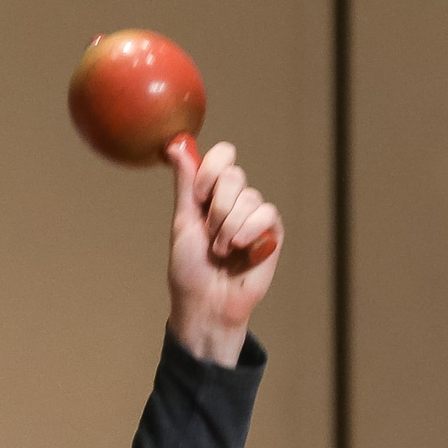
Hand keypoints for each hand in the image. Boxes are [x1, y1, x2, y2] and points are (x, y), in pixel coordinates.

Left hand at [165, 138, 281, 364]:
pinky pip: (267, 213)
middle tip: (209, 233)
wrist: (205, 303)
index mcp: (211, 193)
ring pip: (250, 197)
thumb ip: (186, 183)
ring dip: (228, 227)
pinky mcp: (271, 233)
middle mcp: (235, 200)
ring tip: (221, 250)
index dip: (211, 170)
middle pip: (234, 175)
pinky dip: (248, 231)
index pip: (223, 156)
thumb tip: (175, 144)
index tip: (198, 196)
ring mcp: (254, 216)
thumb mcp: (183, 221)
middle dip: (216, 207)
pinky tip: (239, 249)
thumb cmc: (189, 267)